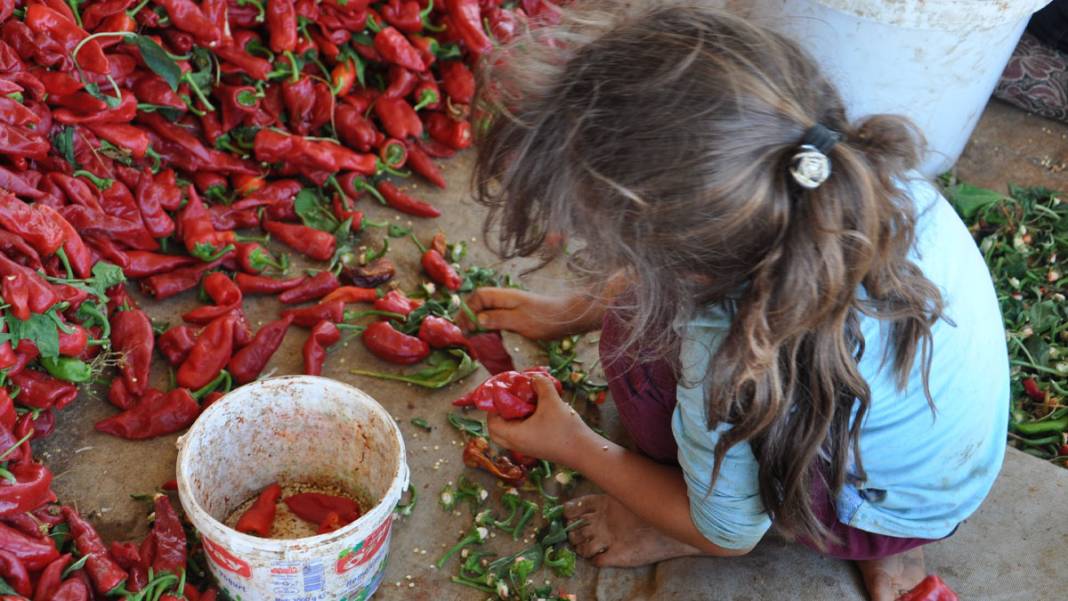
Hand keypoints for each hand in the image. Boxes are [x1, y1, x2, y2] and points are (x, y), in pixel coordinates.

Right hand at [464, 288, 600, 339]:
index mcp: (504, 296)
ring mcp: (511, 308)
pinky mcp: (517, 317)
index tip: (465, 327)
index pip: (478, 296)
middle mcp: (505, 300)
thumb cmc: (545, 319)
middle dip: (470, 317)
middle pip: (480, 303)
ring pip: (488, 312)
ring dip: (479, 323)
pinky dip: (490, 328)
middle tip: (466, 334)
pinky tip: (490, 339)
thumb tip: (477, 320)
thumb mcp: (520, 321)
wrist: (567, 318)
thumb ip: (498, 319)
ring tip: (474, 338)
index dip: (468, 309)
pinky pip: (497, 320)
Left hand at [488, 375, 595, 465]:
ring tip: (524, 404)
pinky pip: (521, 435)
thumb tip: (534, 377)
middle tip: (509, 399)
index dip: (493, 407)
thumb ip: (541, 384)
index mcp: (514, 435)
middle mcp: (517, 444)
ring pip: (509, 433)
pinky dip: (522, 424)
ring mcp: (527, 448)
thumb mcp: (551, 401)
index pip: (492, 422)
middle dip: (499, 414)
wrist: (584, 452)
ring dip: (512, 419)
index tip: (503, 393)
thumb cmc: (564, 428)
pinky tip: (537, 412)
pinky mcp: (537, 449)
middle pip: (497, 430)